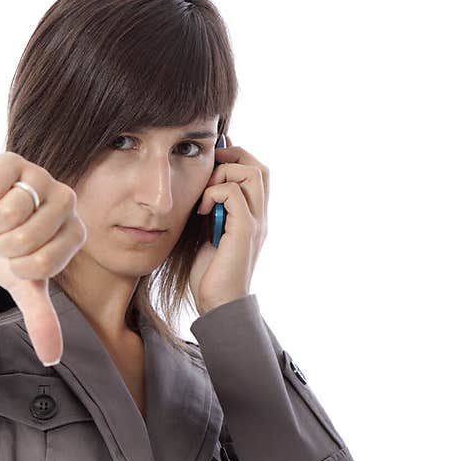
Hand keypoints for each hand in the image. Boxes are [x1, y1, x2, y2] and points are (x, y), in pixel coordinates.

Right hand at [0, 151, 86, 365]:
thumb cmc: (7, 252)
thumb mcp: (23, 285)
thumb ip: (41, 318)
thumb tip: (52, 358)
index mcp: (76, 233)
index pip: (43, 263)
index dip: (17, 267)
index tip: (16, 260)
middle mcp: (66, 201)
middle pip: (28, 236)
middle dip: (3, 246)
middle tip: (2, 240)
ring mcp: (40, 177)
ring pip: (11, 211)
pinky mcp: (12, 160)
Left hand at [190, 135, 268, 315]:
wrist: (217, 303)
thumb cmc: (210, 273)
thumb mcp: (208, 232)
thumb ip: (210, 210)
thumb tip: (200, 186)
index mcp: (253, 216)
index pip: (257, 172)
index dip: (236, 157)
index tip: (212, 161)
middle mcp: (260, 216)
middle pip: (259, 167)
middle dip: (232, 158)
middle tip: (208, 170)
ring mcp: (256, 222)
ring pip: (251, 172)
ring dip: (222, 174)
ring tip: (204, 194)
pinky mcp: (245, 230)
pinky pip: (233, 193)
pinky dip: (213, 194)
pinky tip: (201, 211)